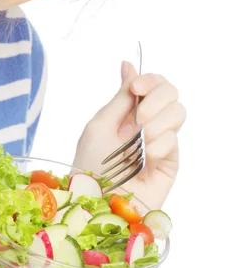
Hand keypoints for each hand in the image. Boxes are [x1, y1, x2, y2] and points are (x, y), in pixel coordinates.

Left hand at [73, 61, 184, 267]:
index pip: (154, 82)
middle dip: (155, 100)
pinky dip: (157, 146)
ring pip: (178, 112)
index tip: (136, 88)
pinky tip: (143, 159)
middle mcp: (148, 123)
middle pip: (171, 91)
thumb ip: (120, 97)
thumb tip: (128, 64)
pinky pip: (174, 141)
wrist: (94, 202)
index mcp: (129, 111)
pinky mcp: (170, 163)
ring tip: (138, 144)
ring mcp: (161, 142)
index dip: (150, 80)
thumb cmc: (90, 164)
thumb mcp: (100, 124)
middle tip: (138, 119)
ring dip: (155, 124)